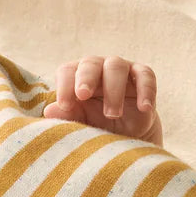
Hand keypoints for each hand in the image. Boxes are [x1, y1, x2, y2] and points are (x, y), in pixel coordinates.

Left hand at [43, 56, 161, 145]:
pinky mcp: (142, 76)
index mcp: (77, 76)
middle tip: (83, 95)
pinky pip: (145, 76)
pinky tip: (144, 107)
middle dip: (86, 78)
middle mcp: (98, 68)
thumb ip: (68, 115)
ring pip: (116, 67)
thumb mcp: (83, 122)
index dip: (65, 86)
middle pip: (90, 64)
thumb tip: (49, 111)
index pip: (67, 71)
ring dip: (113, 90)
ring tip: (112, 114)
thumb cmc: (99, 123)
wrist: (128, 132)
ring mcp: (122, 69)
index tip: (65, 105)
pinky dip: (146, 91)